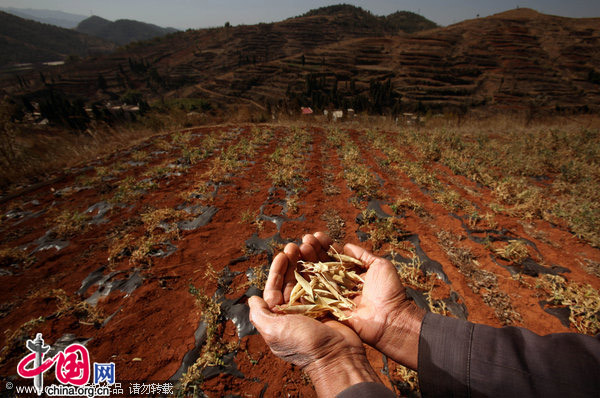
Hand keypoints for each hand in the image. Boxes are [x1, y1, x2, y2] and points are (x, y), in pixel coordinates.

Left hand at [249, 241, 382, 396]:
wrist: (338, 357)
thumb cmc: (304, 344)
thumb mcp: (275, 331)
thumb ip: (260, 315)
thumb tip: (252, 299)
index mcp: (281, 317)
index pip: (274, 289)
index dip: (277, 270)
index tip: (282, 254)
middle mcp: (296, 312)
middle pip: (292, 281)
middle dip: (292, 263)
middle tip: (295, 246)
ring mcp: (315, 309)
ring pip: (308, 280)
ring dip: (307, 263)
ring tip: (309, 248)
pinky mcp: (331, 307)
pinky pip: (325, 284)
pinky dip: (323, 271)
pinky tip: (324, 259)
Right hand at [301, 232, 424, 369]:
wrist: (391, 318)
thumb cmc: (389, 292)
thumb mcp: (380, 266)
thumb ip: (363, 256)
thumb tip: (347, 246)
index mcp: (351, 274)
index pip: (334, 256)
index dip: (325, 245)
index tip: (316, 235)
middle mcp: (340, 284)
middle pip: (322, 265)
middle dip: (312, 251)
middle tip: (305, 240)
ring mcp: (333, 296)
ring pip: (315, 277)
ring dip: (306, 263)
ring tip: (299, 249)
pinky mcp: (328, 310)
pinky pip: (312, 297)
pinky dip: (302, 284)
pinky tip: (295, 270)